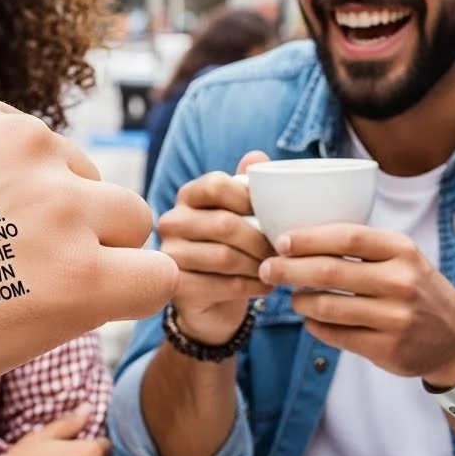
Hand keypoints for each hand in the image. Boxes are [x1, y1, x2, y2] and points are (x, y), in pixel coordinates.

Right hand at [156, 150, 275, 344]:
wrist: (213, 298)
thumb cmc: (233, 246)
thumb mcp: (241, 213)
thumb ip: (248, 185)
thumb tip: (257, 157)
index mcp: (188, 195)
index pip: (216, 186)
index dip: (249, 199)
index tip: (273, 215)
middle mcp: (172, 222)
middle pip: (224, 224)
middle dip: (261, 239)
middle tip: (283, 250)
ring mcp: (171, 255)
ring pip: (226, 258)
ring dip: (260, 265)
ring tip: (277, 268)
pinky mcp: (177, 287)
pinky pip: (224, 285)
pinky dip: (252, 286)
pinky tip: (266, 286)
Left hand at [257, 224, 454, 387]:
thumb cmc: (417, 288)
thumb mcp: (403, 256)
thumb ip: (362, 246)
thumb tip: (300, 237)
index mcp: (402, 250)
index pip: (347, 237)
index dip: (309, 238)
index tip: (281, 240)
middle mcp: (400, 282)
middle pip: (330, 272)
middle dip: (290, 270)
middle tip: (267, 268)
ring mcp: (394, 318)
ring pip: (328, 307)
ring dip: (300, 300)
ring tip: (292, 296)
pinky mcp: (386, 349)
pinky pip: (336, 335)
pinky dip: (315, 326)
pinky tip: (310, 319)